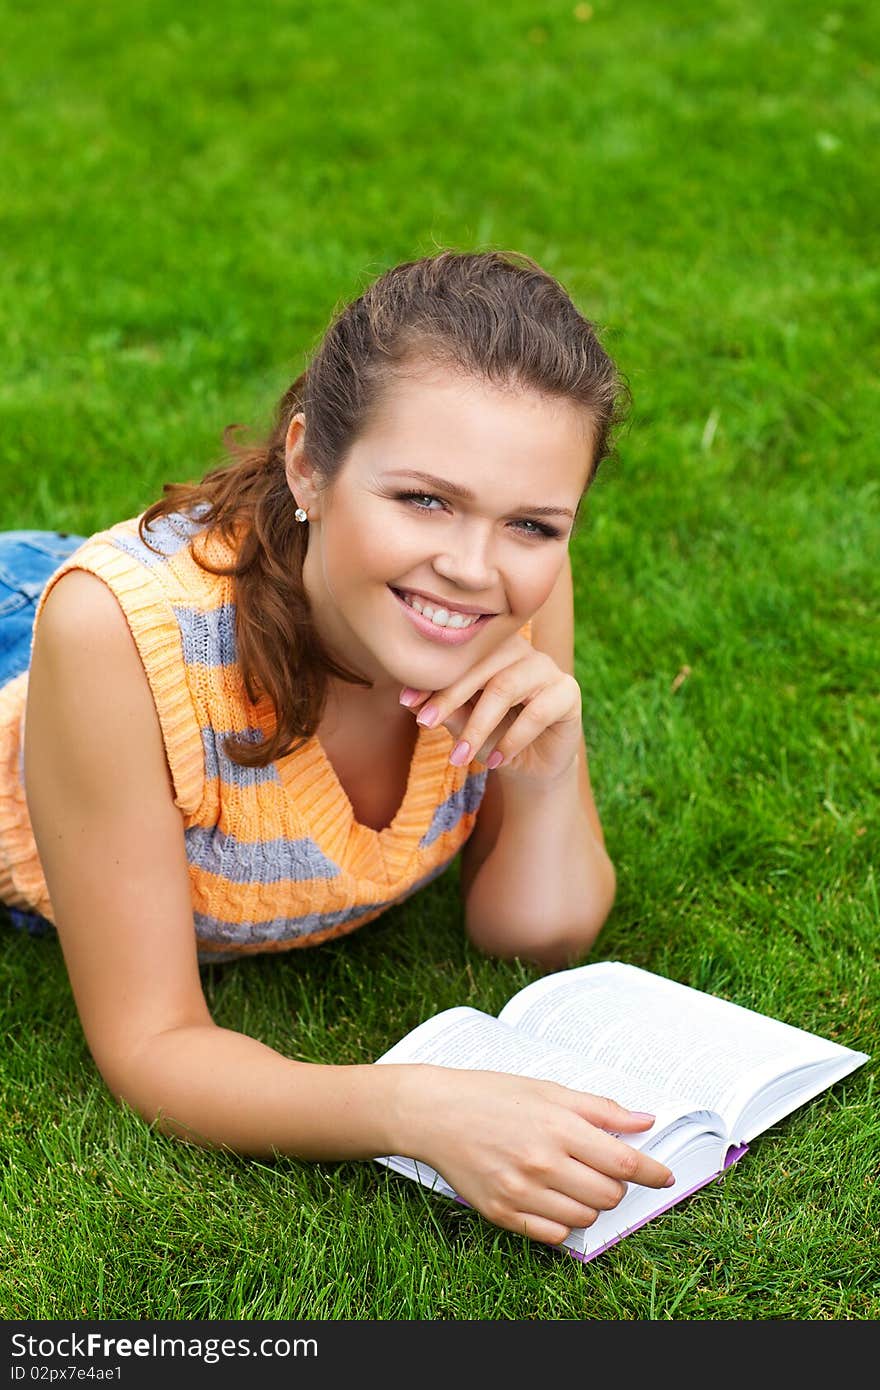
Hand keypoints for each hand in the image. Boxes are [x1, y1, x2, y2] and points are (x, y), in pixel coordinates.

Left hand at [400, 633, 581, 785]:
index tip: (408, 700)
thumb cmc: (493, 736)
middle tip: (426, 724)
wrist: (531, 765)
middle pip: (482, 666)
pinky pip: (537, 712)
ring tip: (459, 757)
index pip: (461, 655)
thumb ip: (443, 708)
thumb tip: (408, 697)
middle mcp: (521, 650)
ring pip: (506, 687)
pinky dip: (512, 739)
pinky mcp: (568, 692)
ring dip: (479, 726)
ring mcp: (547, 668)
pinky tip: (496, 761)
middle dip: (451, 697)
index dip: (433, 677)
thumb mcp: (462, 723)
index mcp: (493, 647)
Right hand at [410, 1066, 672, 1246]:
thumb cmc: (492, 1095)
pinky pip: (555, 1233)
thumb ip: (600, 1109)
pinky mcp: (502, 1213)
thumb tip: (646, 1120)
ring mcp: (521, 1192)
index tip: (665, 1175)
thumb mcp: (549, 1090)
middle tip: (603, 1167)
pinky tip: (555, 1197)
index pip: (624, 1162)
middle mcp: (542, 1163)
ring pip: (586, 1217)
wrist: (435, 1113)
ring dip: (592, 1202)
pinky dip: (565, 1220)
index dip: (653, 1171)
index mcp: (558, 1128)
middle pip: (609, 1195)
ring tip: (575, 1178)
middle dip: (617, 1184)